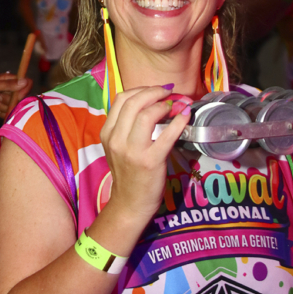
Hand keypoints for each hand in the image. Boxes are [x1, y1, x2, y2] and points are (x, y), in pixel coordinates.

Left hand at [0, 73, 32, 118]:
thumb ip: (9, 84)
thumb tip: (25, 81)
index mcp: (9, 80)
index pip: (26, 83)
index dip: (24, 89)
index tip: (17, 94)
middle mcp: (10, 90)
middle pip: (22, 97)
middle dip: (9, 99)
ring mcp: (8, 100)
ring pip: (15, 106)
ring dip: (4, 106)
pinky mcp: (5, 109)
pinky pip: (10, 113)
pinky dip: (2, 112)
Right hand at [100, 86, 190, 224]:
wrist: (130, 204)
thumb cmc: (128, 173)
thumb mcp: (119, 147)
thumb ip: (128, 126)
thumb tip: (151, 103)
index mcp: (108, 133)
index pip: (121, 99)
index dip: (142, 89)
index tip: (157, 90)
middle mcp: (117, 140)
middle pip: (134, 102)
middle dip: (154, 92)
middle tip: (169, 92)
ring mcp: (133, 151)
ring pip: (147, 115)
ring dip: (165, 105)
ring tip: (175, 105)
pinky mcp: (151, 161)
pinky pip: (167, 135)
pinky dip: (179, 121)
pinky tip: (185, 116)